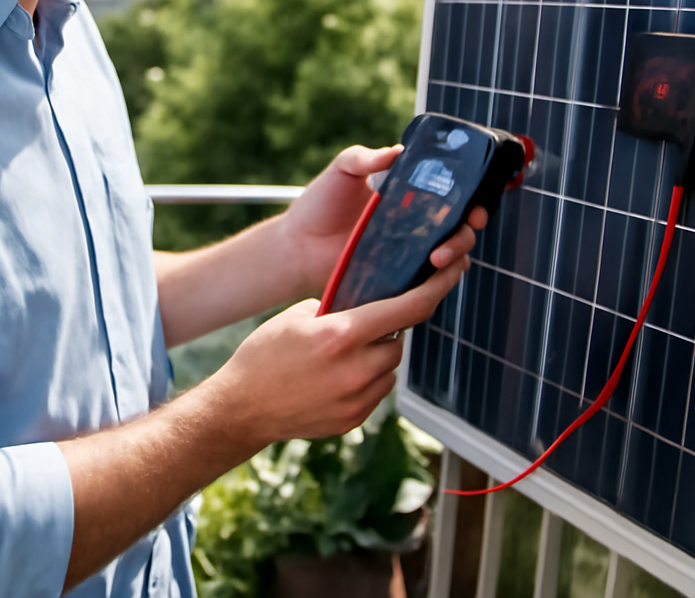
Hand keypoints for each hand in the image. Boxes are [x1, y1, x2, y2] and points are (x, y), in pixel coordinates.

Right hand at [211, 256, 468, 444]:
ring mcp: (357, 399)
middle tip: (359, 324)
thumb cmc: (266, 352)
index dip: (435, 289)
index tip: (452, 273)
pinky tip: (333, 376)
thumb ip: (342, 308)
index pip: (408, 310)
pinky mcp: (354, 420)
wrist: (242, 407)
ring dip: (376, 355)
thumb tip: (373, 300)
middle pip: (398, 340)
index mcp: (343, 335)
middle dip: (387, 329)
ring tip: (338, 354)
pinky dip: (365, 379)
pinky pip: (376, 391)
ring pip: (389, 366)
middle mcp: (357, 370)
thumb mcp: (300, 315)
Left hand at [280, 143, 488, 297]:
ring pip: (451, 257)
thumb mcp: (342, 169)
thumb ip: (366, 156)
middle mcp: (414, 224)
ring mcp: (408, 254)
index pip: (450, 195)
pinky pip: (428, 284)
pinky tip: (431, 275)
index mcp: (408, 195)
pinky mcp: (398, 280)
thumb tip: (398, 151)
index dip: (470, 197)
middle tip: (465, 228)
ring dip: (456, 255)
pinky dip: (438, 281)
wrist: (296, 245)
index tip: (474, 203)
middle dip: (468, 229)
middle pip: (459, 227)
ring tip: (437, 258)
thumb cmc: (319, 204)